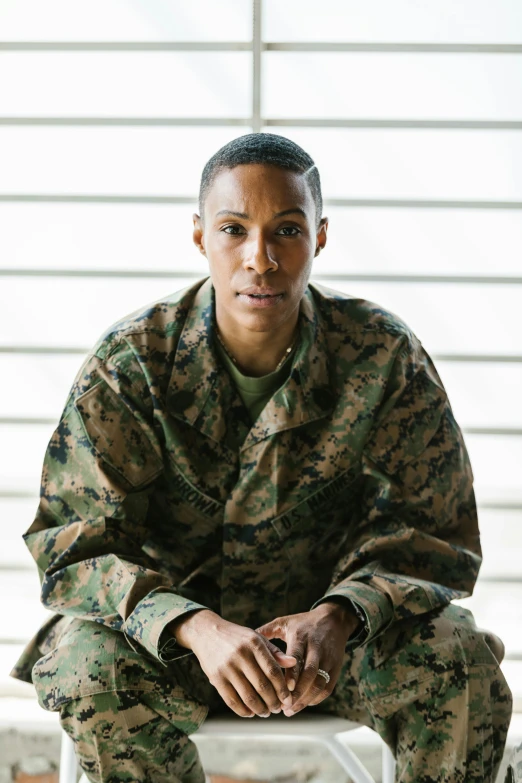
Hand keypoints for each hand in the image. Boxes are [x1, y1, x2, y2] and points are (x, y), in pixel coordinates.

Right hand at [170, 609, 295, 717]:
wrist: (207, 632)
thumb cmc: (237, 637)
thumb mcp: (256, 638)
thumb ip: (275, 652)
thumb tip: (293, 663)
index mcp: (254, 643)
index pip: (273, 671)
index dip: (282, 689)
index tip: (288, 699)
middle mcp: (241, 655)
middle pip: (262, 686)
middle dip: (273, 702)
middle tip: (278, 709)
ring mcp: (227, 667)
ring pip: (248, 696)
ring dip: (260, 709)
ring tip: (266, 712)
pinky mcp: (215, 677)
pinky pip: (231, 700)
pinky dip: (243, 710)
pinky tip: (250, 713)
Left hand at [256, 601, 358, 715]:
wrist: (334, 620)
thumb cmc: (304, 623)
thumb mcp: (285, 622)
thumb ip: (266, 631)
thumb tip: (246, 642)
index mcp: (301, 637)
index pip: (297, 657)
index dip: (291, 674)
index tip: (284, 689)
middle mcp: (316, 648)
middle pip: (310, 673)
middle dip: (298, 692)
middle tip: (284, 706)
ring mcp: (328, 659)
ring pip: (320, 683)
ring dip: (306, 699)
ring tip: (291, 709)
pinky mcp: (336, 667)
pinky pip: (328, 687)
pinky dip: (316, 698)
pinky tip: (303, 704)